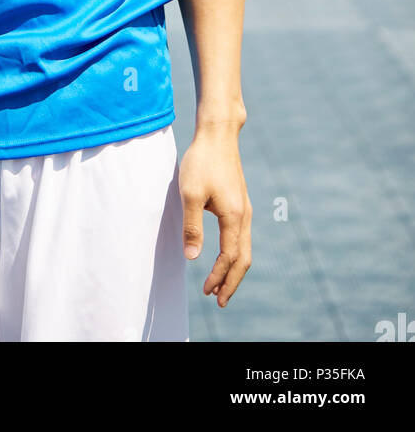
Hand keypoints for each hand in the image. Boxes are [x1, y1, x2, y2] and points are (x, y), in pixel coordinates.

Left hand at [178, 125, 251, 307]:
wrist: (217, 134)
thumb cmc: (202, 162)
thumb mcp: (190, 194)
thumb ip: (192, 227)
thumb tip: (193, 258)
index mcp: (234, 217)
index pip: (229, 257)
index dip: (218, 277)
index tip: (206, 291)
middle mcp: (245, 216)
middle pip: (244, 259)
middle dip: (232, 282)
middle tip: (219, 300)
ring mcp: (244, 209)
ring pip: (245, 248)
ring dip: (234, 269)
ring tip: (221, 284)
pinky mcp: (240, 203)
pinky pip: (242, 237)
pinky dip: (235, 254)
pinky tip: (223, 256)